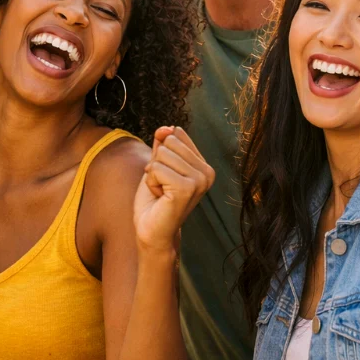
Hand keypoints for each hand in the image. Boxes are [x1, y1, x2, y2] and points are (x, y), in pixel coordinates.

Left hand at [133, 126, 213, 252]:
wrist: (151, 231)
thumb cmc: (154, 200)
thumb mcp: (157, 165)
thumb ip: (162, 145)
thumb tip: (166, 127)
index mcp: (204, 165)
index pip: (177, 134)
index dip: (162, 153)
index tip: (165, 176)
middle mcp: (207, 172)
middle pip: (169, 142)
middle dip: (157, 163)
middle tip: (162, 186)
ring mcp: (200, 180)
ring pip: (162, 154)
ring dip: (154, 174)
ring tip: (161, 192)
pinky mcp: (187, 188)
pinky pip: (157, 168)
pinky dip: (151, 182)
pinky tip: (160, 197)